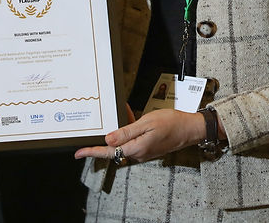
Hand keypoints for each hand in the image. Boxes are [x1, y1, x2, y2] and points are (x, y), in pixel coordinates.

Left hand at [73, 109, 205, 163]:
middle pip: (114, 149)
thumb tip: (108, 140)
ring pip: (123, 142)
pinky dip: (128, 129)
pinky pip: (132, 140)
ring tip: (122, 114)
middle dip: (104, 139)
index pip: (108, 152)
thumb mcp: (147, 123)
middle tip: (92, 133)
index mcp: (136, 148)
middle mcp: (138, 153)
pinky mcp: (147, 148)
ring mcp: (143, 152)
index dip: (92, 152)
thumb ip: (126, 132)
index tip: (79, 153)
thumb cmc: (171, 123)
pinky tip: (130, 116)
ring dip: (119, 131)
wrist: (190, 128)